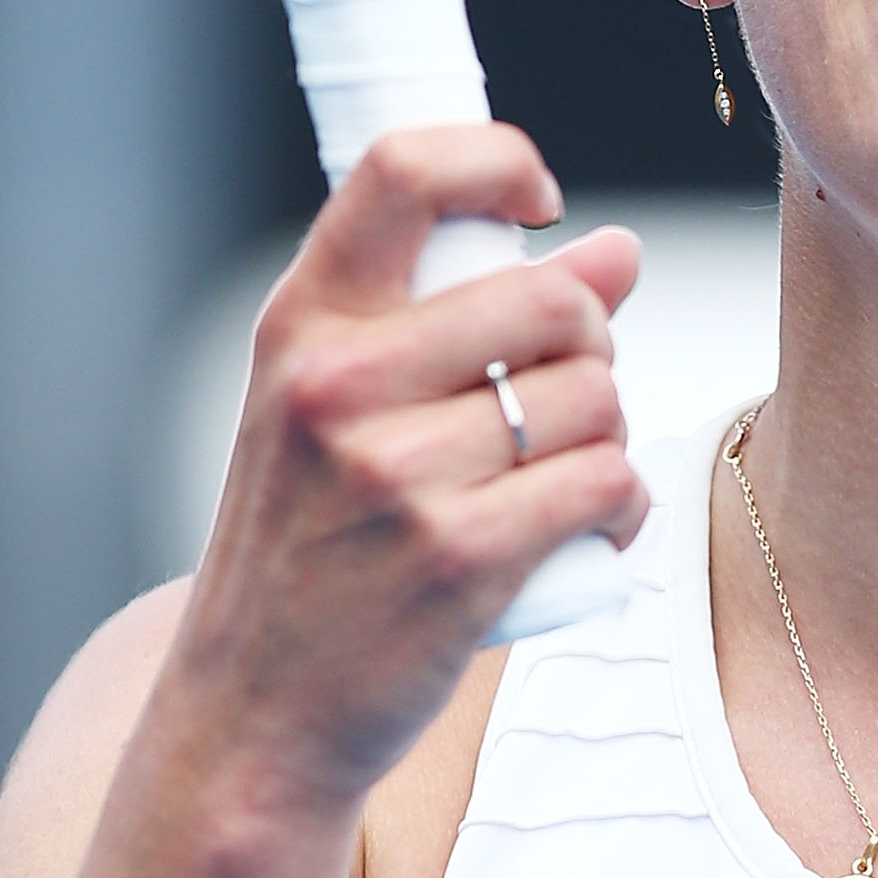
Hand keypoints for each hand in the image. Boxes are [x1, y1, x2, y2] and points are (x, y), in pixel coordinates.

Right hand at [162, 124, 649, 813]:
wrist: (255, 716)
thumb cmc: (312, 548)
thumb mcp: (341, 413)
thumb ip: (466, 321)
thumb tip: (618, 251)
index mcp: (303, 325)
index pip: (403, 169)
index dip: (500, 161)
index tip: (542, 204)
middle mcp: (339, 386)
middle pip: (555, 301)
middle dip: (594, 347)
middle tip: (566, 398)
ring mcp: (397, 475)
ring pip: (597, 399)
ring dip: (610, 437)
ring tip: (562, 479)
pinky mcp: (460, 560)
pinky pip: (607, 484)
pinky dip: (622, 507)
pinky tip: (589, 529)